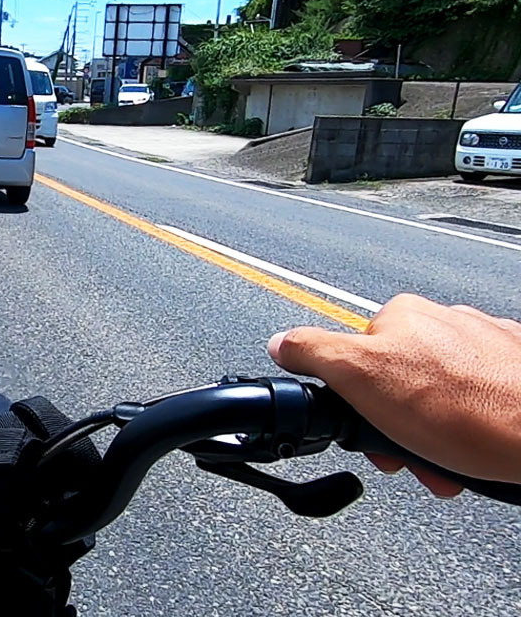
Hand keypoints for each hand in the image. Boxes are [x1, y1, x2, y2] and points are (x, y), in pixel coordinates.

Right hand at [268, 294, 520, 495]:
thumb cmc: (470, 410)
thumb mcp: (361, 377)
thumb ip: (313, 353)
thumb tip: (281, 342)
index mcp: (401, 317)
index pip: (354, 359)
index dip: (355, 405)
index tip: (369, 432)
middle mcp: (443, 322)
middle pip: (396, 381)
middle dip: (396, 426)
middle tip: (408, 454)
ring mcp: (483, 346)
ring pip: (437, 397)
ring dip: (432, 436)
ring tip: (444, 462)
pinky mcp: (513, 373)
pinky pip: (475, 403)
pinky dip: (468, 431)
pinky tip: (472, 451)